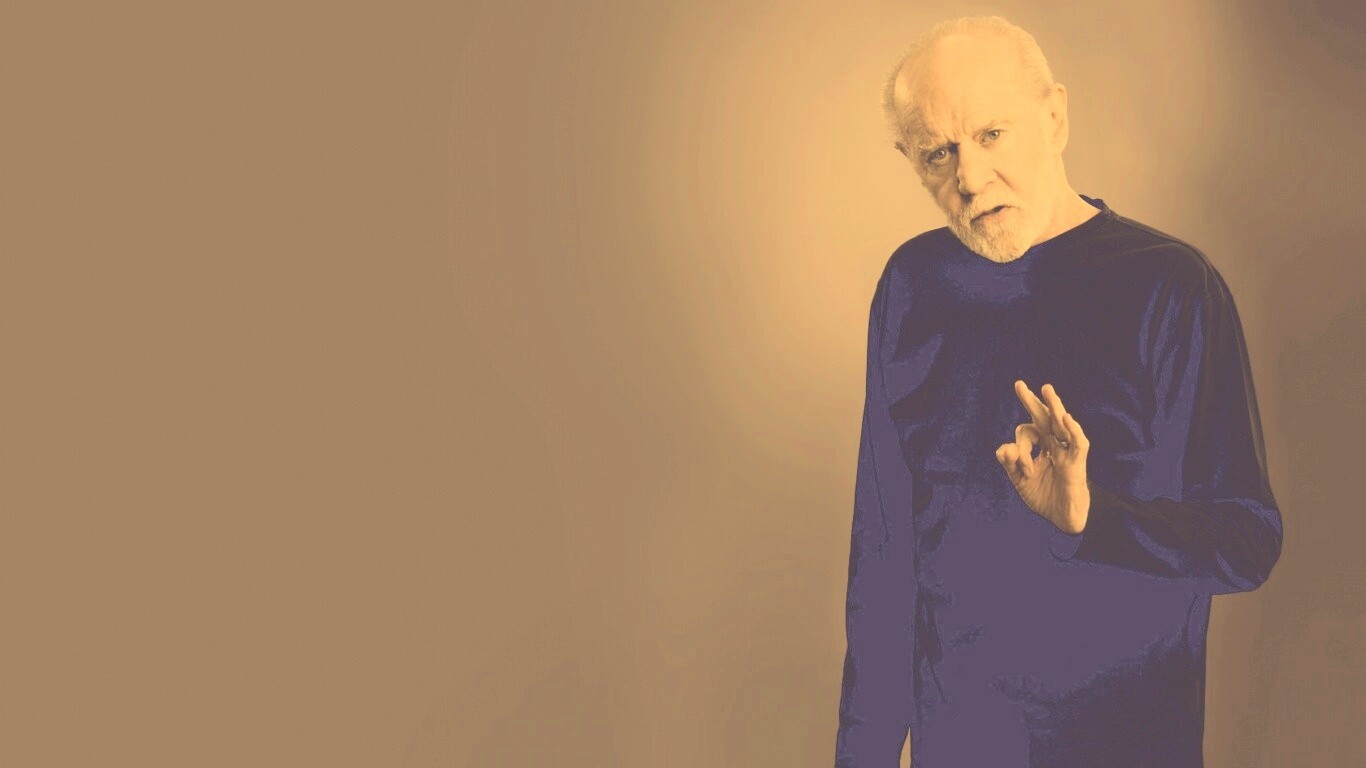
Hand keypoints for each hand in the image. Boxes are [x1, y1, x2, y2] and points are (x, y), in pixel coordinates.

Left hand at [994, 380, 1090, 533]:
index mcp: (1041, 447)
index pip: (1026, 433)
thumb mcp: (1019, 480)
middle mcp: (1054, 444)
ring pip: (1061, 424)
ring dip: (1054, 406)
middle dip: (1032, 402)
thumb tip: (1004, 448)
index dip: (1019, 447)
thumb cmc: (1044, 496)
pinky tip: (1066, 417)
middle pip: (1044, 418)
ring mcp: (1067, 451)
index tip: (1020, 467)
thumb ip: (1009, 464)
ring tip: (1046, 389)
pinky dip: (1073, 430)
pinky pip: (1078, 443)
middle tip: (1018, 384)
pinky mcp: (1077, 462)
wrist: (1063, 518)